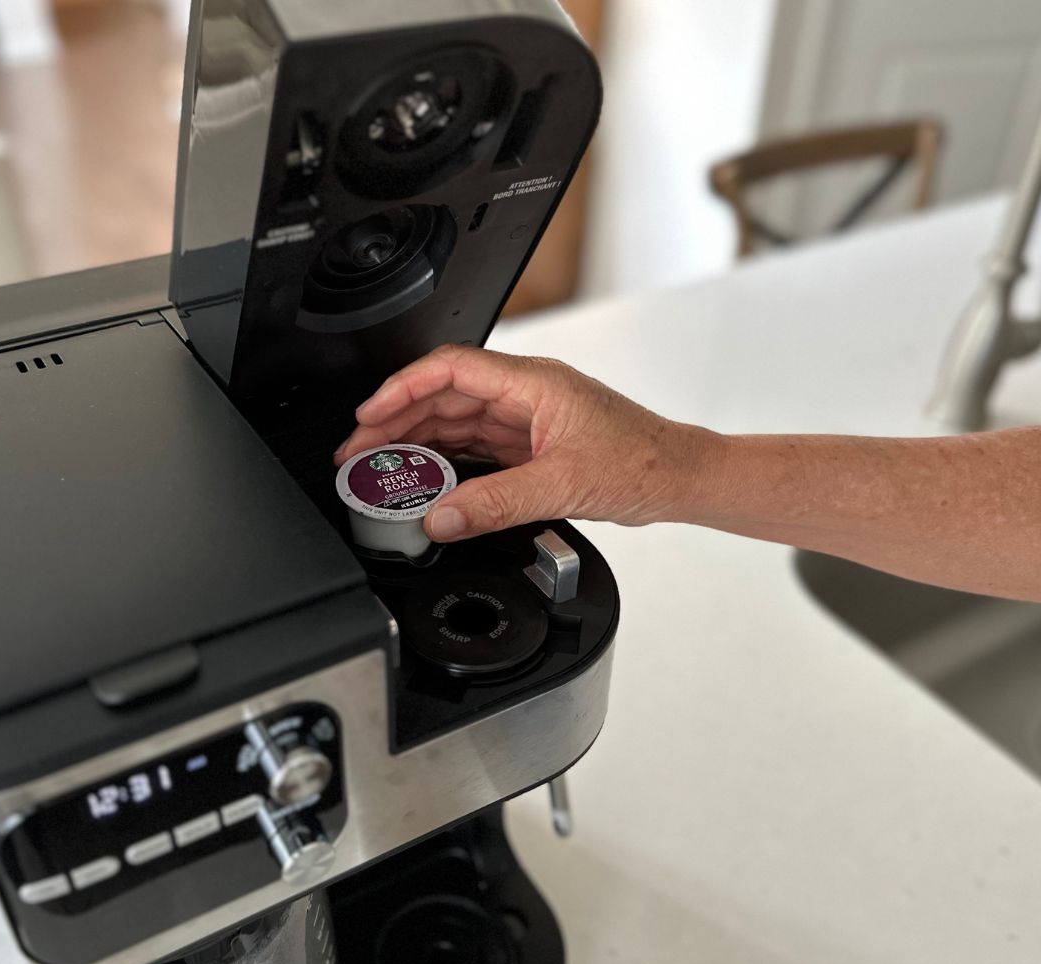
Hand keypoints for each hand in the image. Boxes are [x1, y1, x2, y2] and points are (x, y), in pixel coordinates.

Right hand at [334, 344, 719, 541]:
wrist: (681, 478)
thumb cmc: (644, 462)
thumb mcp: (563, 484)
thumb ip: (496, 504)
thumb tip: (441, 517)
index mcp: (532, 383)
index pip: (450, 369)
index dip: (401, 388)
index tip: (369, 414)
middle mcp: (525, 394)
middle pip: (443, 395)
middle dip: (396, 421)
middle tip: (359, 452)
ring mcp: (527, 419)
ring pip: (456, 421)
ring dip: (416, 441)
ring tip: (381, 467)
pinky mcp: (531, 445)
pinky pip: (475, 446)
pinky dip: (445, 461)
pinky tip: (425, 479)